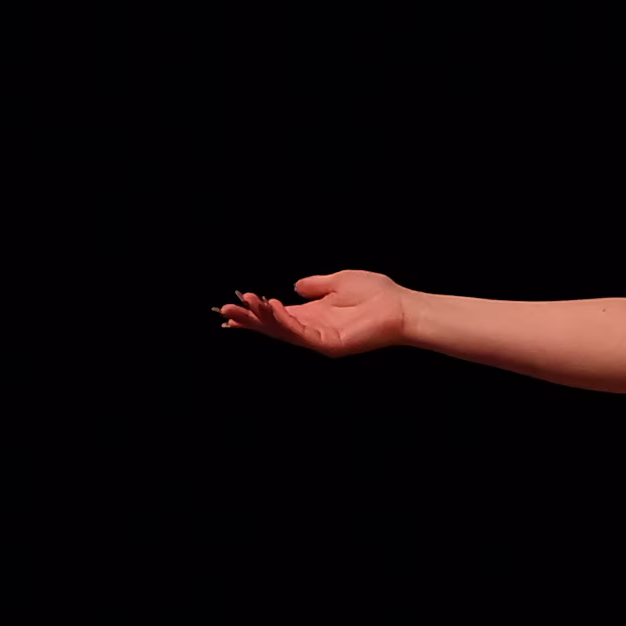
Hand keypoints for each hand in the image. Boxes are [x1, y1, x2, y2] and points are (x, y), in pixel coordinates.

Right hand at [217, 270, 409, 357]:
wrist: (401, 307)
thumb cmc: (377, 294)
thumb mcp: (339, 281)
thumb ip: (315, 284)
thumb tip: (295, 285)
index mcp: (313, 315)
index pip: (277, 316)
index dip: (255, 312)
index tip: (231, 306)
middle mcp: (312, 329)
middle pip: (273, 326)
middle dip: (249, 319)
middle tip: (224, 310)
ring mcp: (319, 339)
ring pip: (283, 331)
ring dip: (261, 320)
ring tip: (242, 307)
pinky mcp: (329, 344)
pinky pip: (301, 334)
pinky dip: (285, 322)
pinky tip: (272, 309)